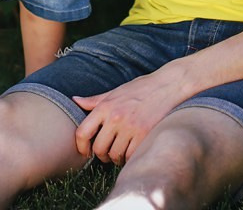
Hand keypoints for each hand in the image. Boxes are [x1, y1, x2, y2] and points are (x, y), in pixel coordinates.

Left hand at [72, 68, 186, 165]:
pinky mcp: (145, 134)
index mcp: (105, 106)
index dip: (81, 146)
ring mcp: (130, 127)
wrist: (168, 85)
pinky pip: (130, 156)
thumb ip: (94, 100)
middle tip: (107, 153)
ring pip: (114, 155)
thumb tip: (75, 100)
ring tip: (120, 152)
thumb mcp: (115, 91)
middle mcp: (115, 117)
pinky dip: (129, 157)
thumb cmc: (141, 88)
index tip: (85, 152)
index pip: (82, 132)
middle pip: (98, 148)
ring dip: (116, 158)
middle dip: (101, 155)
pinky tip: (132, 151)